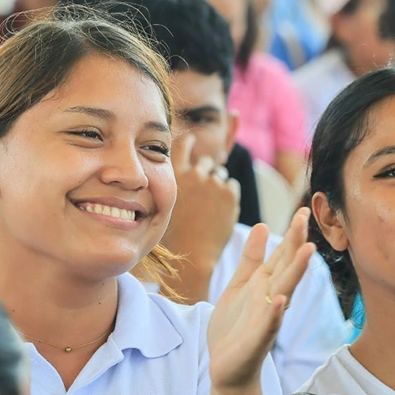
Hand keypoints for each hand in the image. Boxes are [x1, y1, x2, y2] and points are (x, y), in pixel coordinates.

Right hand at [160, 134, 240, 301]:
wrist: (192, 256)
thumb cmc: (175, 235)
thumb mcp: (162, 205)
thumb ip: (172, 185)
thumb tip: (183, 168)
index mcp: (175, 175)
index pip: (182, 144)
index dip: (190, 141)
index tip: (193, 139)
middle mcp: (194, 175)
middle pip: (205, 162)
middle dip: (206, 172)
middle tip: (205, 191)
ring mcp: (214, 183)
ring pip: (220, 174)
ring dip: (217, 184)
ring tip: (211, 205)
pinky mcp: (230, 194)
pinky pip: (232, 186)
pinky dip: (228, 195)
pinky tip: (220, 210)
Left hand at [207, 209, 313, 390]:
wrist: (228, 368)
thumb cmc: (235, 327)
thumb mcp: (239, 286)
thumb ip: (251, 258)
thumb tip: (264, 225)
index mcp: (266, 284)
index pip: (283, 255)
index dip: (292, 233)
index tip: (303, 209)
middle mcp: (271, 298)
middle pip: (286, 266)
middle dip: (296, 243)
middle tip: (305, 217)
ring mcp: (267, 318)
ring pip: (284, 291)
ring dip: (295, 272)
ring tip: (307, 251)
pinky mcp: (258, 339)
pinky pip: (268, 324)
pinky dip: (275, 312)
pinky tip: (280, 300)